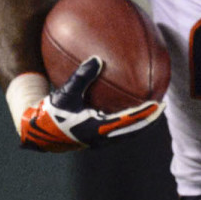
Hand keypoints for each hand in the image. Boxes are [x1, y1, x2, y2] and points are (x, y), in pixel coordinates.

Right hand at [18, 57, 164, 151]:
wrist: (38, 132)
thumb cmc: (51, 112)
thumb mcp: (65, 93)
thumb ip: (81, 76)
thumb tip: (97, 59)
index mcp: (97, 130)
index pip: (128, 122)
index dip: (145, 114)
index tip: (158, 104)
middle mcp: (102, 138)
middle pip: (133, 130)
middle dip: (149, 119)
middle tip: (162, 105)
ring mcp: (100, 141)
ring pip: (127, 133)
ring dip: (140, 122)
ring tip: (151, 108)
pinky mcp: (96, 139)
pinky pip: (118, 131)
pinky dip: (128, 122)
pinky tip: (130, 109)